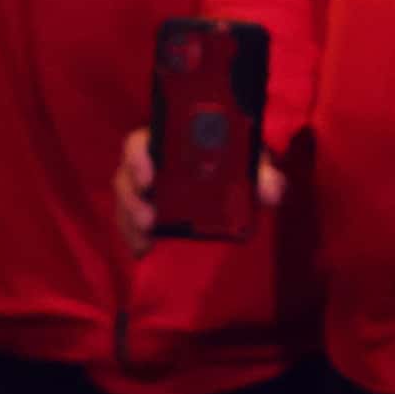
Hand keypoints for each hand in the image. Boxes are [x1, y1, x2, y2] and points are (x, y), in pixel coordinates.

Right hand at [113, 126, 284, 258]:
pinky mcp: (147, 211)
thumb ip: (265, 175)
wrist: (240, 184)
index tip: (148, 177)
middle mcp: (151, 163)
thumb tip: (269, 190)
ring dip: (129, 220)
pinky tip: (142, 251)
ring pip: (125, 200)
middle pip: (125, 174)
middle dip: (131, 197)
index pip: (141, 142)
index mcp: (170, 143)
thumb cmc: (240, 165)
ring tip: (145, 240)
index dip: (137, 156)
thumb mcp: (254, 166)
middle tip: (149, 220)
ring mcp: (146, 189)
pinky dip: (133, 237)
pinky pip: (129, 222)